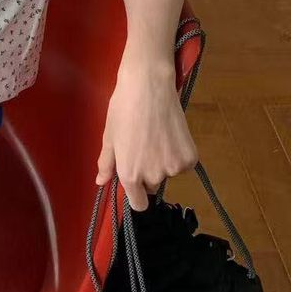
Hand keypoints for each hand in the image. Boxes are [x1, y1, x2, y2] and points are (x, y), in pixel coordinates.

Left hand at [95, 57, 198, 210]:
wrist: (149, 87)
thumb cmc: (123, 109)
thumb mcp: (110, 137)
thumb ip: (106, 163)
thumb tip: (101, 182)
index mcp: (130, 175)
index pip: (139, 204)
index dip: (137, 193)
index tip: (136, 180)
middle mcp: (153, 176)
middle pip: (152, 185)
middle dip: (148, 171)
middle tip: (144, 145)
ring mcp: (174, 168)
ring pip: (168, 172)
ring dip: (164, 161)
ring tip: (156, 135)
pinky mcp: (190, 158)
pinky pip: (183, 163)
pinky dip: (179, 153)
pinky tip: (171, 134)